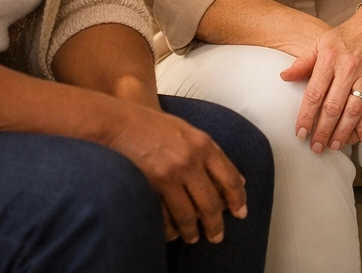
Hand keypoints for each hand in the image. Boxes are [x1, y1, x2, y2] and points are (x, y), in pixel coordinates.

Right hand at [98, 99, 247, 244]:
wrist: (121, 123)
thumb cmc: (156, 126)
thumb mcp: (191, 132)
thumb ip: (214, 154)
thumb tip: (238, 180)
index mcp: (204, 145)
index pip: (230, 178)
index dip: (238, 199)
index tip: (241, 213)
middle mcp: (190, 160)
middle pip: (211, 202)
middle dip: (216, 225)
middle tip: (217, 236)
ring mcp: (170, 174)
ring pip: (189, 214)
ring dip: (192, 231)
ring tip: (194, 238)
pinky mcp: (150, 185)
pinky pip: (165, 216)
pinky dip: (170, 228)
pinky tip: (172, 233)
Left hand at [281, 6, 361, 152]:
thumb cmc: (345, 36)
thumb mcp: (320, 43)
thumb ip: (302, 63)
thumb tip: (283, 77)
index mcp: (329, 59)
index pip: (314, 93)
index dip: (306, 116)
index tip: (300, 134)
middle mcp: (348, 67)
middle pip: (333, 106)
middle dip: (323, 130)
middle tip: (316, 147)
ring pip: (354, 109)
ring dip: (344, 131)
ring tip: (335, 146)